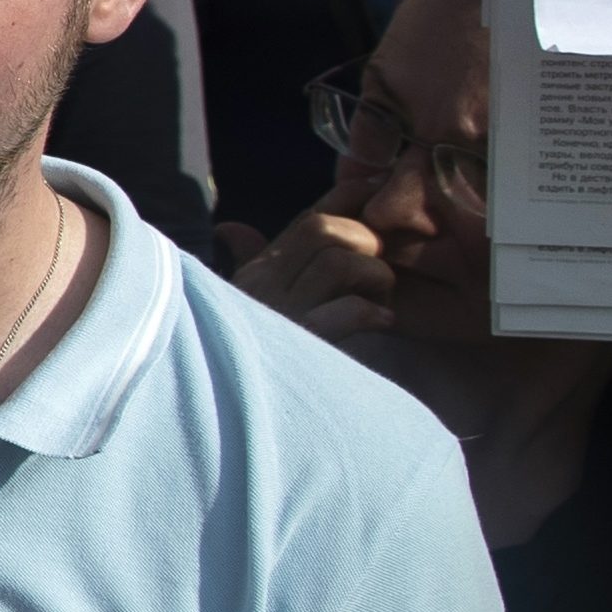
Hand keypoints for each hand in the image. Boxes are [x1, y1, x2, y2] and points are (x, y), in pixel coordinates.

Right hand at [231, 209, 394, 337]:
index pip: (308, 216)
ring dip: (375, 277)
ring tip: (381, 301)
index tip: (380, 201)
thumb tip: (229, 228)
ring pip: (338, 262)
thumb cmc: (256, 348)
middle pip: (320, 228)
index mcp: (260, 270)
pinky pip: (349, 311)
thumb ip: (247, 261)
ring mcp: (283, 314)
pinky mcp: (304, 344)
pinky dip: (373, 312)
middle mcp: (264, 285)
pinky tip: (383, 320)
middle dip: (364, 239)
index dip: (350, 198)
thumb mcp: (248, 301)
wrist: (235, 414)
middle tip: (376, 273)